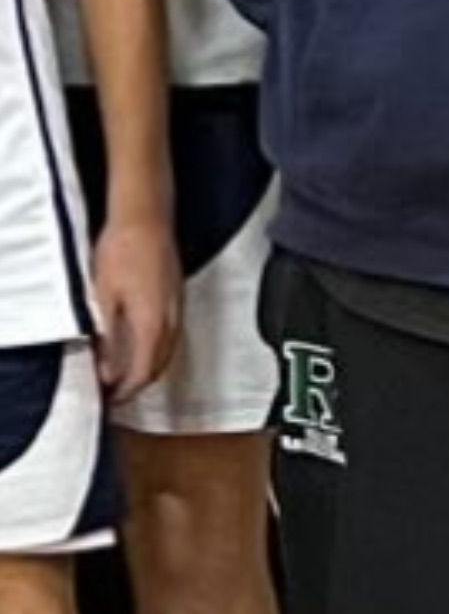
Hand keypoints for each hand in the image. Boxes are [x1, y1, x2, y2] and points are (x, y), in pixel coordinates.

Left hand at [92, 214, 181, 401]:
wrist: (145, 216)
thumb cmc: (124, 248)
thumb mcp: (105, 298)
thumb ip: (110, 338)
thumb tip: (108, 368)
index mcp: (153, 323)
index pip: (144, 371)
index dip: (127, 390)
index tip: (112, 397)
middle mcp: (171, 318)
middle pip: (160, 365)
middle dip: (139, 383)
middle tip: (118, 391)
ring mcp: (177, 306)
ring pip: (169, 350)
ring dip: (150, 366)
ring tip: (127, 372)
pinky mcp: (177, 295)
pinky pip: (172, 333)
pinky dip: (157, 347)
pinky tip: (143, 343)